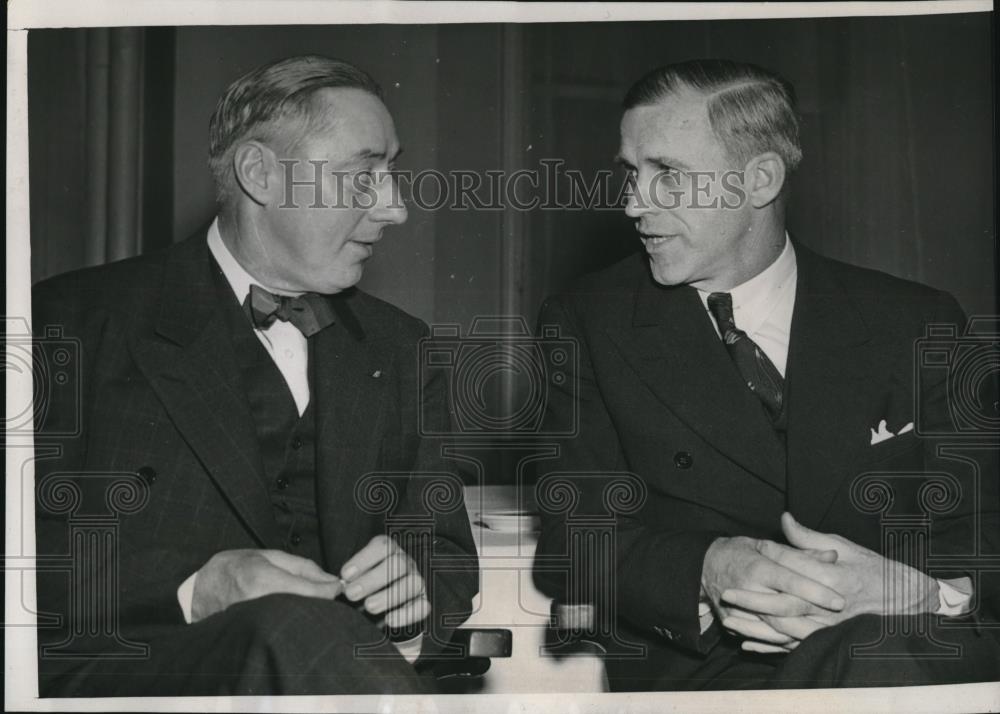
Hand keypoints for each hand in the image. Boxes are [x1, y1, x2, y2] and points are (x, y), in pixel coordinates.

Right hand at [191, 549, 342, 621]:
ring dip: (306, 611)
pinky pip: (282, 626)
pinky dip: (292, 618)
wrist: (202, 588)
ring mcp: (255, 621)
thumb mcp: (270, 556)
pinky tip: (293, 611)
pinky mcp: (254, 631)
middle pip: (304, 608)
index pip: (309, 592)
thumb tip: (332, 581)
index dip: (329, 591)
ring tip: (306, 600)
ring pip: (295, 618)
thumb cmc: (236, 566)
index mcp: (264, 580)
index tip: (338, 587)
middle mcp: (259, 603)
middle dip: (319, 602)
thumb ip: (304, 568)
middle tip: (325, 594)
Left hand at [341, 535, 429, 628]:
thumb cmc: (362, 591)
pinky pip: (422, 606)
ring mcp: (416, 582)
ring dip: (389, 595)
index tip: (345, 575)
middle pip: (397, 563)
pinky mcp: (423, 603)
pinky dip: (406, 613)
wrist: (380, 613)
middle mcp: (405, 563)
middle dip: (373, 579)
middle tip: (351, 594)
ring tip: (369, 607)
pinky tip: (389, 620)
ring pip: (412, 583)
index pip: (383, 546)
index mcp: (388, 552)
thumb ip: (347, 579)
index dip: (364, 559)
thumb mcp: (353, 579)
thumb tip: (332, 585)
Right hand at [701, 534, 842, 651]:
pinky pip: (763, 639)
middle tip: (838, 618)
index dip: (815, 591)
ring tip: (826, 632)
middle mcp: (746, 590)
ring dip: (802, 633)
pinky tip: (802, 639)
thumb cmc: (739, 552)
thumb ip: (799, 552)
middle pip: (784, 608)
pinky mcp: (733, 623)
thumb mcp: (765, 545)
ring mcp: (737, 610)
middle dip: (814, 615)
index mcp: (756, 567)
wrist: (704, 566)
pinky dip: (784, 642)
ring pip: (776, 629)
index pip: (790, 581)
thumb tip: (831, 556)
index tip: (839, 600)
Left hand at [721, 513, 940, 649]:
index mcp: (833, 577)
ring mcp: (828, 626)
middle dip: (753, 600)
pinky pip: (794, 646)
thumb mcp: (844, 546)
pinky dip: (770, 647)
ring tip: (729, 621)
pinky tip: (748, 644)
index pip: (794, 566)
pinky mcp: (826, 639)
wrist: (902, 599)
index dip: (771, 555)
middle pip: (784, 602)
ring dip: (756, 627)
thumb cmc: (872, 568)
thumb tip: (784, 519)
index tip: (753, 547)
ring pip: (786, 629)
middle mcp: (829, 605)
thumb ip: (809, 537)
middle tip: (726, 592)